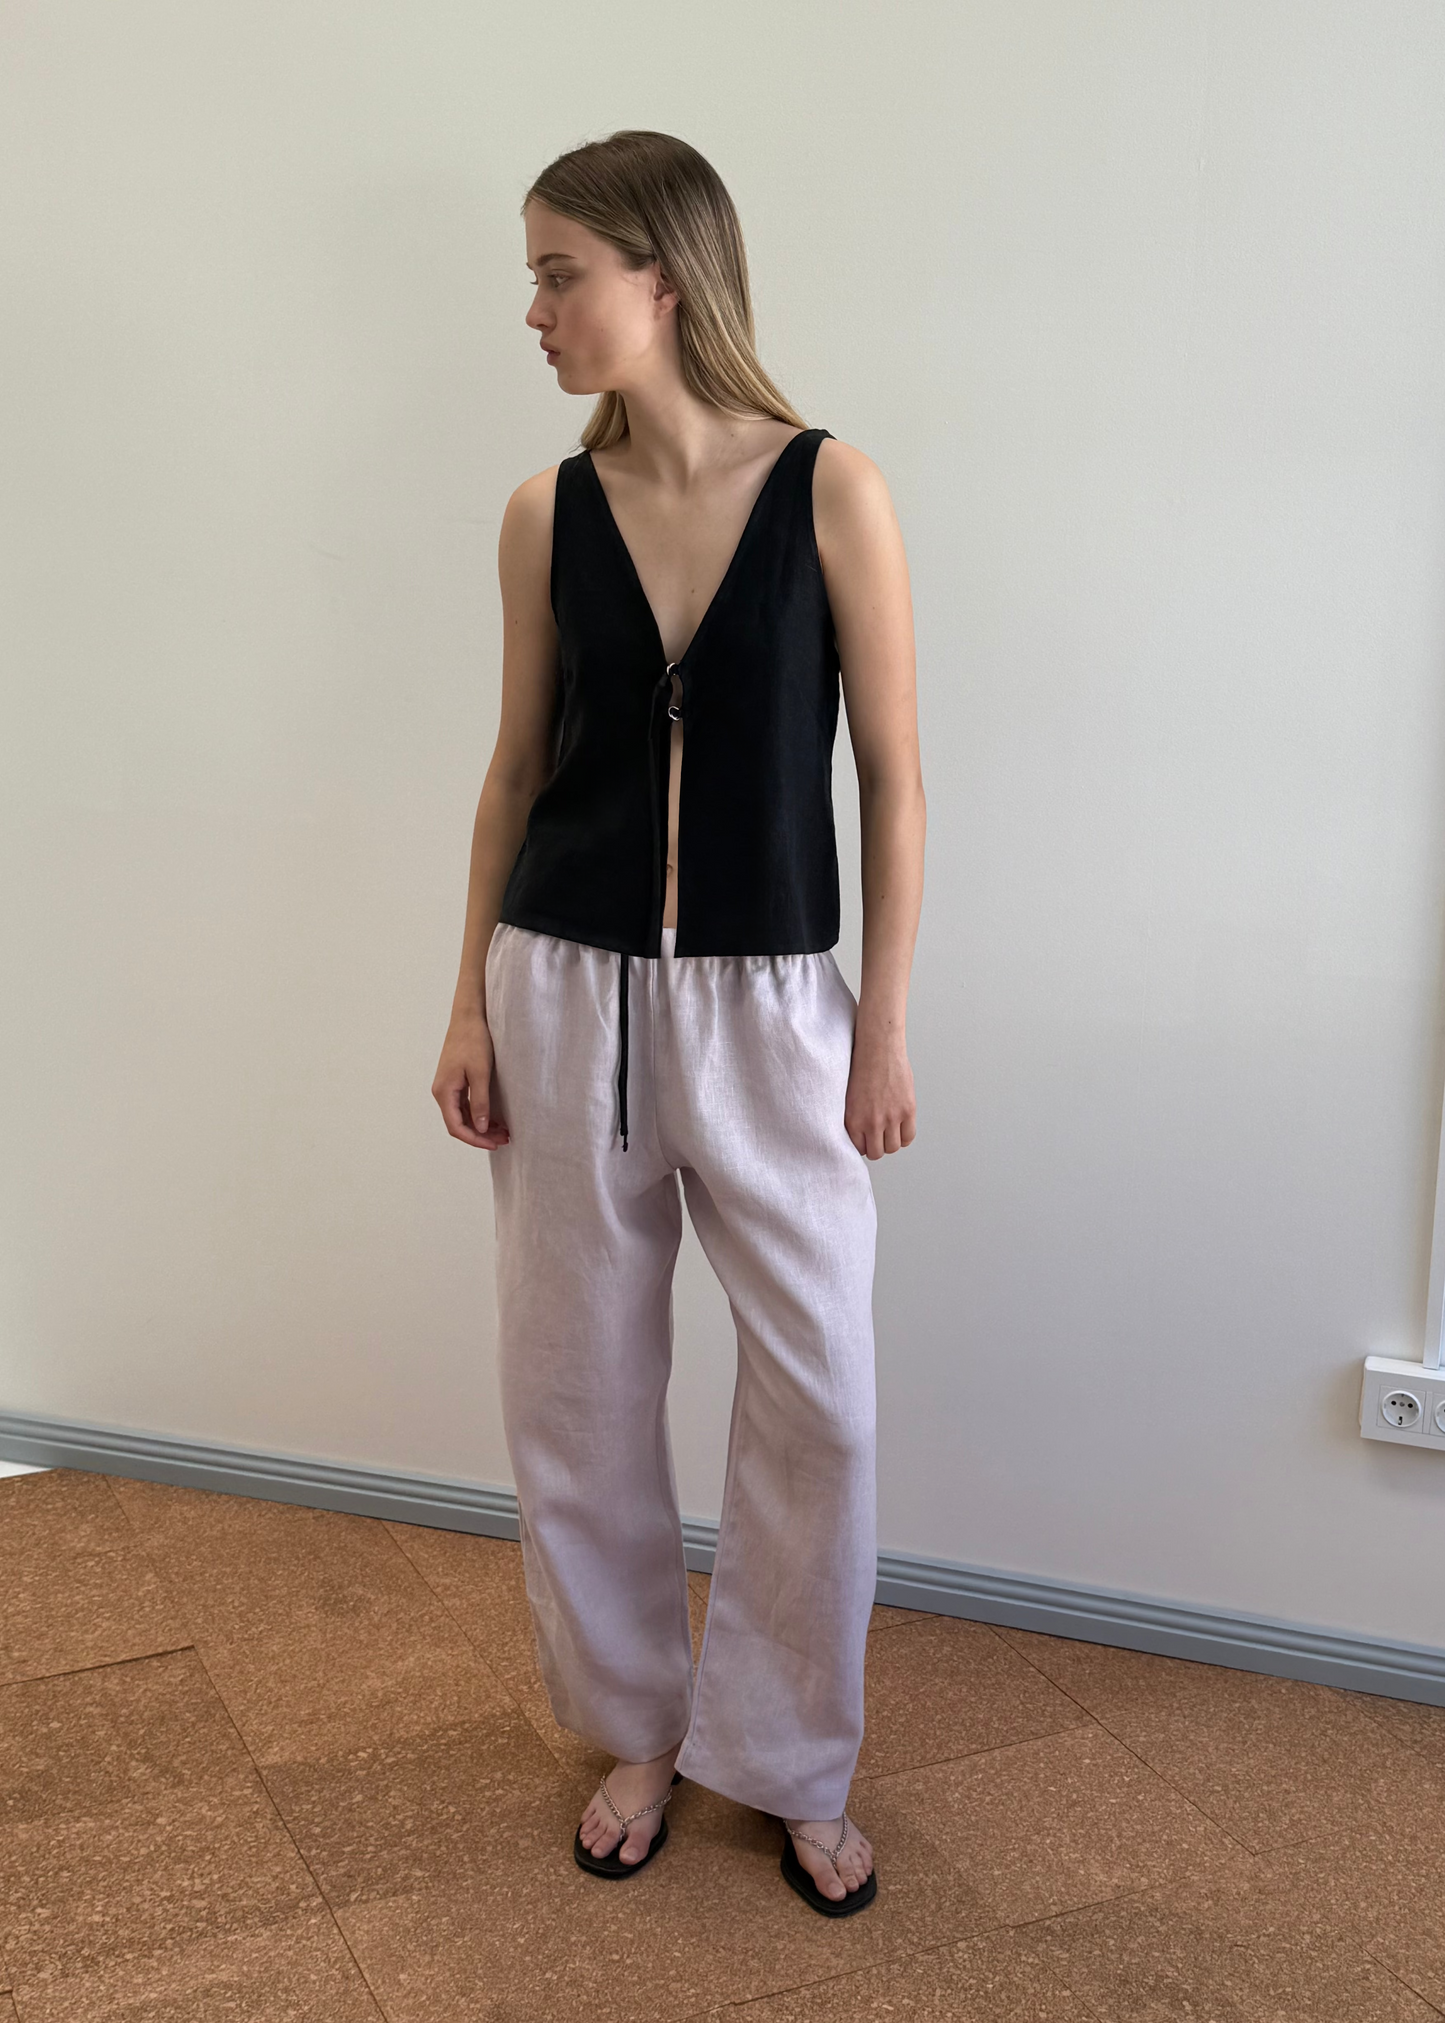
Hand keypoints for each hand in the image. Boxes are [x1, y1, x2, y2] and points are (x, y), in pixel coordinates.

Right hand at [432, 1011, 510, 1149]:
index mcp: (444, 1092)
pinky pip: (465, 1105)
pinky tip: (494, 1118)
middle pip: (459, 1124)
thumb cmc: (473, 1041)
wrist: (469, 1017)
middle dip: (480, 1134)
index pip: (456, 1127)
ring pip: (463, 1115)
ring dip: (481, 1125)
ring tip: (503, 1131)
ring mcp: (448, 1087)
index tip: (494, 1144)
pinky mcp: (455, 1081)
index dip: (475, 1139)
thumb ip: (479, 1102)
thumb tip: (479, 1128)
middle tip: (504, 1138)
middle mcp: (442, 1092)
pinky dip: (479, 1114)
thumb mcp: (480, 1073)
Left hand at [844, 1026, 915, 1158]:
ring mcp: (891, 1118)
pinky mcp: (907, 1110)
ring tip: (889, 1131)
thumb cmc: (862, 1066)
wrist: (878, 1048)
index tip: (866, 1140)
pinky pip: (908, 1137)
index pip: (859, 1149)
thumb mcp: (850, 1097)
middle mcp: (872, 1122)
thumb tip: (863, 1133)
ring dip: (891, 1142)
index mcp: (854, 1120)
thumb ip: (856, 1117)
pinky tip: (900, 1127)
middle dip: (876, 1147)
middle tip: (878, 1137)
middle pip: (876, 1152)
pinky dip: (905, 1136)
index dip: (863, 1145)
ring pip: (893, 1148)